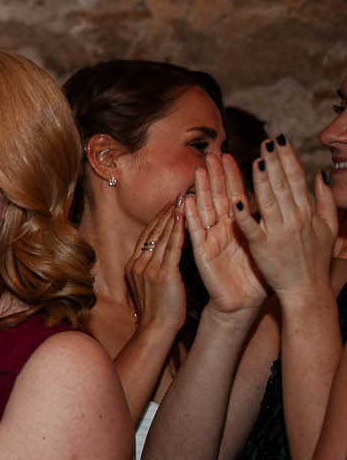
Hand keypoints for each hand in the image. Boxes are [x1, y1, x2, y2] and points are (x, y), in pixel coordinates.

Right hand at [124, 197, 188, 330]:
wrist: (157, 329)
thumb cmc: (158, 312)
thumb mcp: (149, 287)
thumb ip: (153, 270)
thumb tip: (163, 258)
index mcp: (133, 266)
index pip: (146, 236)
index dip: (157, 218)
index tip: (168, 204)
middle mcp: (138, 264)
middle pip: (153, 231)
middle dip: (166, 211)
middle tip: (178, 193)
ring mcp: (149, 268)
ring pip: (163, 235)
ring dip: (174, 215)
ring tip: (185, 198)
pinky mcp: (164, 274)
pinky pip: (173, 247)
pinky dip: (178, 230)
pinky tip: (185, 217)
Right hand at [182, 159, 264, 314]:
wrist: (242, 303)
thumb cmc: (254, 278)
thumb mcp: (263, 245)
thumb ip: (261, 224)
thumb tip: (273, 199)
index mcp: (237, 227)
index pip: (234, 196)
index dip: (231, 176)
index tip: (228, 156)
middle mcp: (222, 230)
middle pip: (217, 198)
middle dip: (214, 176)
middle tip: (210, 155)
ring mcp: (210, 240)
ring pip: (204, 211)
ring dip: (201, 190)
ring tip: (199, 170)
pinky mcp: (201, 254)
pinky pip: (194, 233)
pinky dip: (190, 217)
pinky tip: (187, 201)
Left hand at [241, 138, 336, 299]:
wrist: (307, 289)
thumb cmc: (315, 257)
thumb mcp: (327, 227)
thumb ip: (324, 200)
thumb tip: (321, 174)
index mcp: (307, 212)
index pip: (296, 178)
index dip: (287, 158)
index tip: (279, 139)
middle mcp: (294, 219)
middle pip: (282, 185)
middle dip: (274, 161)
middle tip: (266, 141)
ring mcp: (278, 233)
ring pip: (267, 201)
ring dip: (260, 181)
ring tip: (255, 160)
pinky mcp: (262, 248)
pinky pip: (251, 229)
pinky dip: (244, 216)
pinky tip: (237, 202)